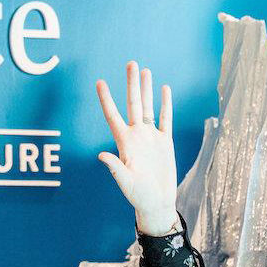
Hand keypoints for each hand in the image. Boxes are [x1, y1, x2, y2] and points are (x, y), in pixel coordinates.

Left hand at [96, 61, 178, 230]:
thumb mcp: (126, 182)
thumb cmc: (139, 196)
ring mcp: (151, 137)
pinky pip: (166, 118)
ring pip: (149, 107)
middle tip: (131, 63)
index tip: (99, 81)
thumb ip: (115, 168)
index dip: (106, 99)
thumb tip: (101, 155)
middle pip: (132, 104)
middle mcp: (136, 135)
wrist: (157, 202)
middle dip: (131, 84)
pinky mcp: (165, 142)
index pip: (113, 115)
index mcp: (124, 142)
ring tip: (145, 70)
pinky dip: (166, 104)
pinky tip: (164, 89)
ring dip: (146, 89)